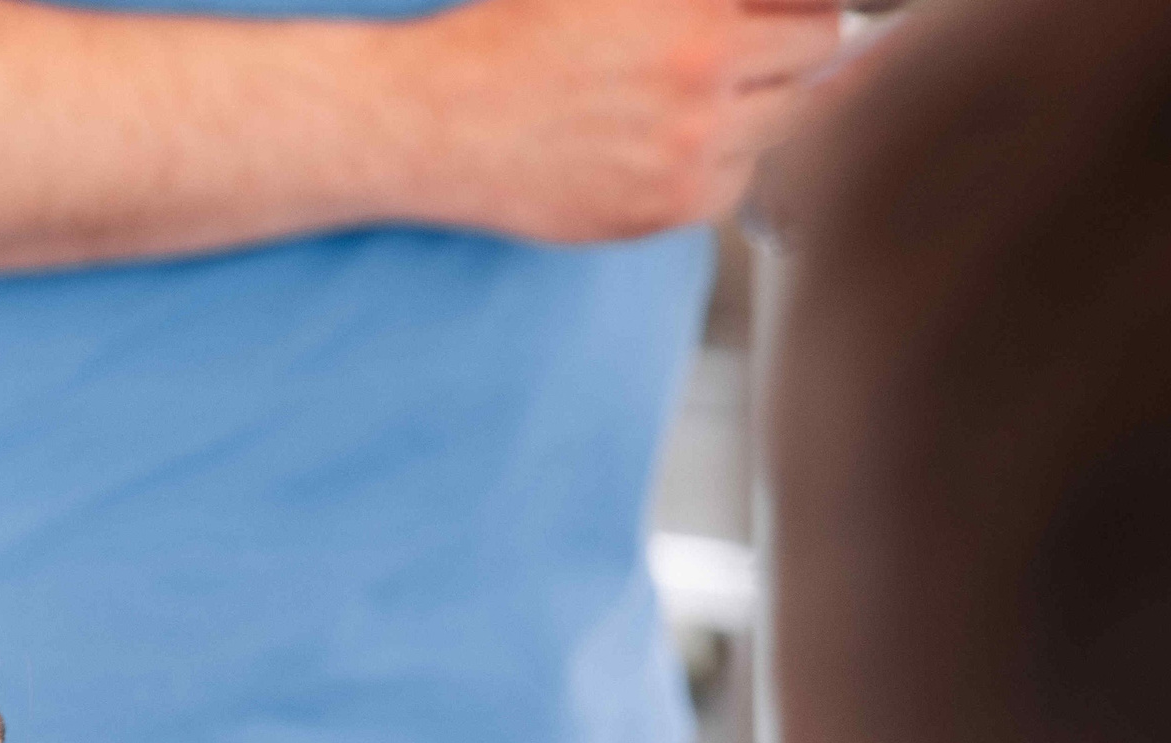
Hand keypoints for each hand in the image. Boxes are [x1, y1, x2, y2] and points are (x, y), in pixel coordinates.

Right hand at [402, 0, 845, 240]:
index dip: (796, 2)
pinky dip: (716, 162)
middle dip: (790, 44)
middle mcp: (704, 69)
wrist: (436, 121)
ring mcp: (693, 146)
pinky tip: (656, 143)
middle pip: (821, 52)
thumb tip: (769, 10)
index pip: (816, 0)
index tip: (780, 11)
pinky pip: (738, 181)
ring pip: (785, 122)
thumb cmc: (507, 36)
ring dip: (759, 103)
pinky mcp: (669, 208)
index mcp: (693, 6)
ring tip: (685, 97)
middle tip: (742, 47)